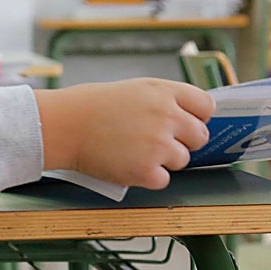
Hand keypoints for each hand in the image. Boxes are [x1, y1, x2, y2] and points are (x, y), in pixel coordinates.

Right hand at [34, 79, 214, 190]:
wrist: (63, 125)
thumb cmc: (91, 106)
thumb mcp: (134, 89)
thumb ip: (164, 100)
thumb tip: (187, 118)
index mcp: (164, 92)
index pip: (206, 106)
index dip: (197, 117)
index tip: (186, 123)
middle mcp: (167, 116)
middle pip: (200, 136)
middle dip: (182, 141)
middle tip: (157, 143)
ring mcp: (159, 145)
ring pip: (182, 160)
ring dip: (164, 160)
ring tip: (136, 153)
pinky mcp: (146, 171)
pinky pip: (163, 180)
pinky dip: (148, 177)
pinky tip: (128, 165)